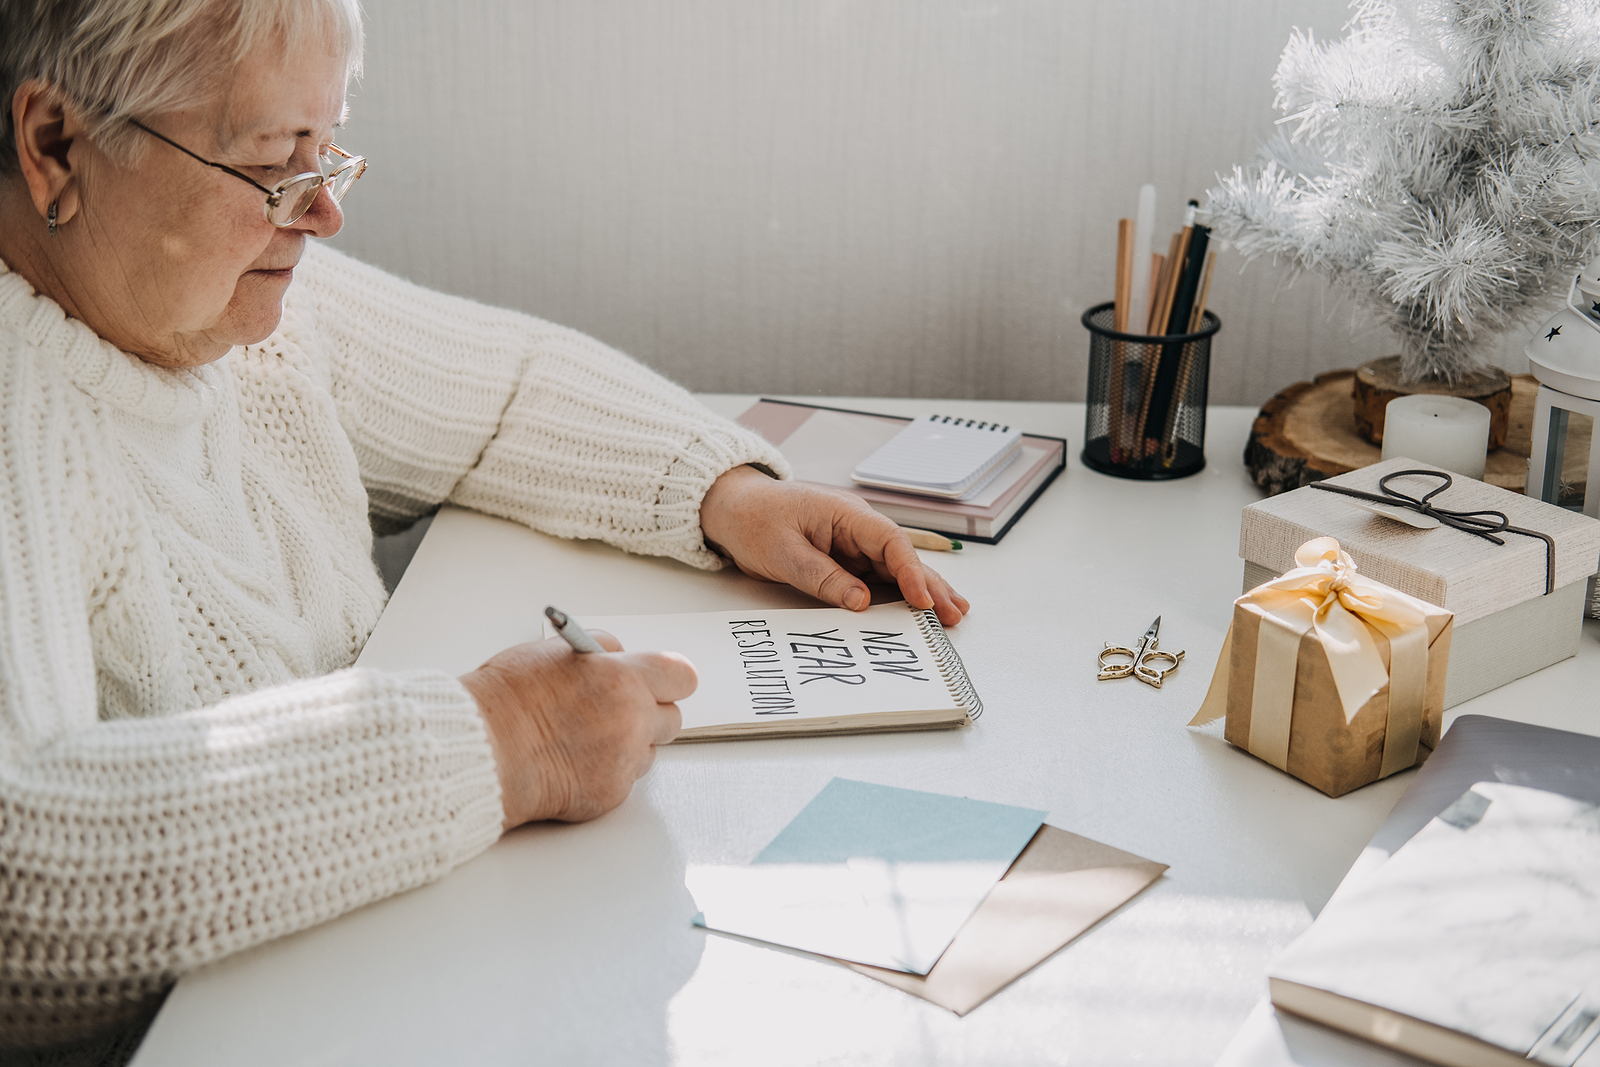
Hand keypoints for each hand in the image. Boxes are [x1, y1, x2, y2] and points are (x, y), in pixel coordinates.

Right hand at [461, 634, 693, 828]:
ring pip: (647, 752)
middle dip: (650, 714)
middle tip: (617, 710)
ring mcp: (623, 762)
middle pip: (672, 719)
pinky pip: (622, 780)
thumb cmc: (506, 700)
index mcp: (623, 680)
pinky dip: (604, 772)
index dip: (669, 678)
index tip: (657, 680)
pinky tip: (571, 762)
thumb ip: (600, 650)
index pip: (681, 676)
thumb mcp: (553, 651)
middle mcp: (632, 722)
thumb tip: (619, 654)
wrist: (481, 752)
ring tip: (583, 738)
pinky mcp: (610, 796)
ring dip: (627, 745)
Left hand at [699, 466, 969, 625]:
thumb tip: (862, 602)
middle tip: (954, 614)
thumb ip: (822, 577)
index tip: (923, 601)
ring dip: (923, 591)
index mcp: (846, 514)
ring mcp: (855, 543)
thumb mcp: (783, 552)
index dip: (911, 572)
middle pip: (902, 557)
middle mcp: (858, 527)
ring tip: (954, 614)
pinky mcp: (847, 558)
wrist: (733, 507)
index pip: (890, 542)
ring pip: (896, 569)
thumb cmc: (755, 520)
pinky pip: (878, 577)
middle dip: (930, 585)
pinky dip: (901, 593)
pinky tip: (922, 608)